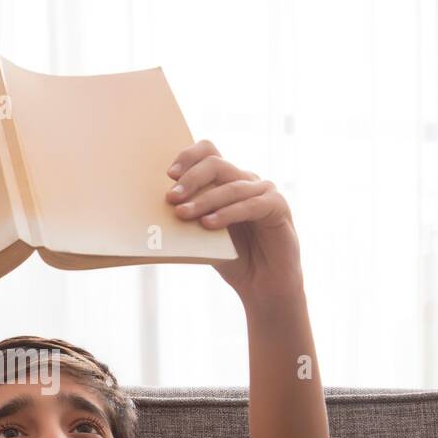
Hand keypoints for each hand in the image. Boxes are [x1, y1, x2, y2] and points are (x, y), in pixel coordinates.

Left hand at [165, 139, 302, 304]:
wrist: (263, 285)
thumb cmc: (232, 259)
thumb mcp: (203, 236)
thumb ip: (189, 218)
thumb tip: (159, 208)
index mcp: (226, 180)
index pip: (208, 152)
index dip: (188, 157)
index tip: (169, 174)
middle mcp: (246, 180)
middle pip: (217, 164)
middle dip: (191, 179)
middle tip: (171, 197)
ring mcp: (264, 191)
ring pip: (231, 186)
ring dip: (204, 200)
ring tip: (182, 214)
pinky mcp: (278, 207)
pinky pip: (251, 205)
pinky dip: (228, 213)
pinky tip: (208, 224)